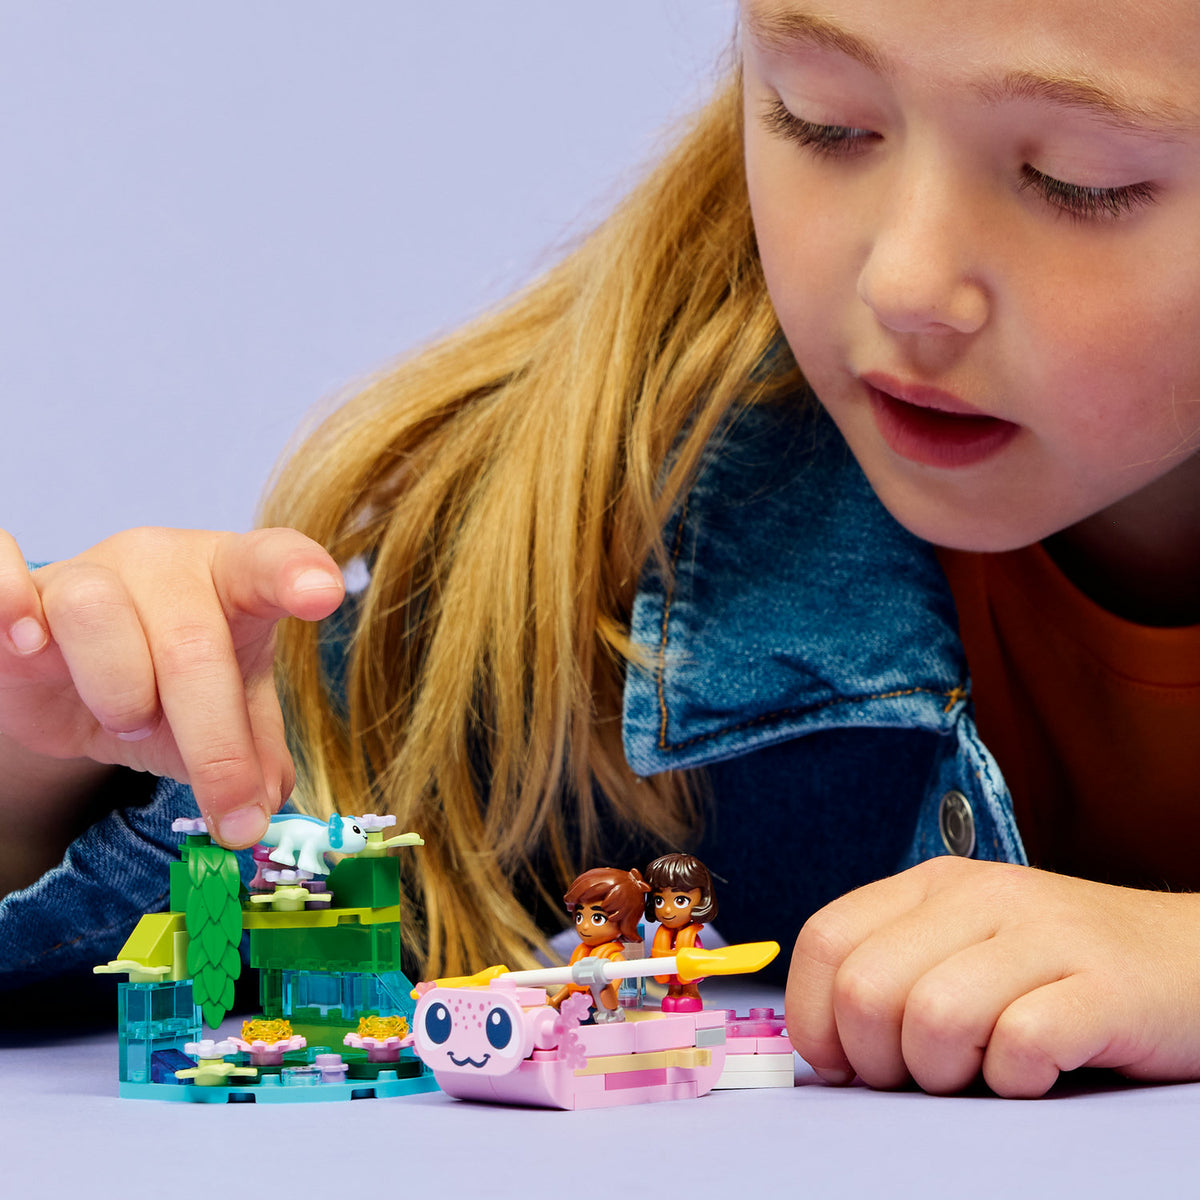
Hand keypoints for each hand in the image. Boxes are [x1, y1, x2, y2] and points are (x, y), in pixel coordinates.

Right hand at [0, 527, 343, 848]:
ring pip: (96, 613)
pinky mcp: (24, 594)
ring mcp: (90, 573)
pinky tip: (27, 643)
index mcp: (232, 579)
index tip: (324, 594)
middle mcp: (164, 564)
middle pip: (191, 643)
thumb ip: (255, 748)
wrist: (80, 683)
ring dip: (119, 690)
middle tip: (234, 819)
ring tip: (128, 719)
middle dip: (217, 745)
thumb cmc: (170, 685)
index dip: (296, 573)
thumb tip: (270, 796)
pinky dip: (5, 600)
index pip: (269, 562)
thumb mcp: (227, 714)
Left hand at [786, 856, 1199, 1096]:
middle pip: (865, 989)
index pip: (825, 939)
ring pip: (932, 1019)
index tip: (841, 1063)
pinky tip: (1038, 1072)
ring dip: (945, 1076)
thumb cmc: (1061, 972)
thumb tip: (822, 1050)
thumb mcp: (967, 948)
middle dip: (877, 1059)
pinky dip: (1016, 1083)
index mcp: (934, 885)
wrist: (1193, 959)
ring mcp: (1044, 935)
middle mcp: (981, 896)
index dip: (814, 1017)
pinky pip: (1020, 1048)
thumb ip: (897, 975)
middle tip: (922, 1076)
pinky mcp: (1104, 986)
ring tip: (982, 1072)